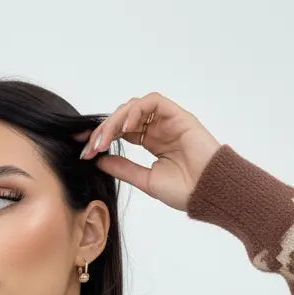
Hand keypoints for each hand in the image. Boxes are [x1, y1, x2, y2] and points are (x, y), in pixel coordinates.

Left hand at [74, 91, 222, 211]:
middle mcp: (158, 129)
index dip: (102, 138)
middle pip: (124, 119)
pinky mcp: (178, 115)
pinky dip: (136, 110)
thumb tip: (99, 160)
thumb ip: (123, 168)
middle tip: (90, 146)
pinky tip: (125, 126)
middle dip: (103, 130)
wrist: (208, 192)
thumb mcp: (145, 180)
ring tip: (104, 139)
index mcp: (152, 143)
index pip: (121, 132)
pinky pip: (153, 102)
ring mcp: (168, 121)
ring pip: (135, 108)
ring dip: (116, 120)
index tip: (85, 151)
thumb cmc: (185, 191)